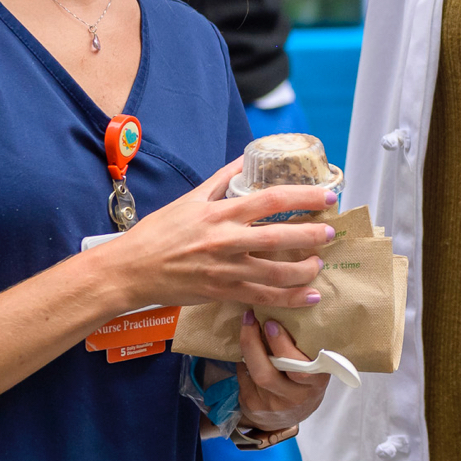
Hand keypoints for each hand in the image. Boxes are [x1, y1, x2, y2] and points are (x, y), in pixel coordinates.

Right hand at [86, 159, 337, 311]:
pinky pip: (262, 297)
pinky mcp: (221, 293)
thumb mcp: (190, 199)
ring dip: (305, 269)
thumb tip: (244, 161)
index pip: (271, 199)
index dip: (304, 196)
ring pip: (276, 272)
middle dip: (312, 234)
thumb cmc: (158, 233)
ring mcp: (224, 270)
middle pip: (279, 237)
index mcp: (220, 213)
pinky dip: (290, 299)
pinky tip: (309, 296)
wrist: (130, 270)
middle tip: (331, 231)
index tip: (328, 195)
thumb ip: (222, 181)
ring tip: (319, 263)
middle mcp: (225, 241)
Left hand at [236, 312, 328, 431]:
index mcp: (315, 385)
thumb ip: (307, 352)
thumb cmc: (305, 384)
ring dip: (246, 348)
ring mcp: (270, 405)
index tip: (272, 323)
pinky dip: (243, 360)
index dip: (284, 347)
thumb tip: (290, 313)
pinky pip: (243, 379)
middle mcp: (293, 398)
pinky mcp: (252, 407)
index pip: (301, 370)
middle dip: (255, 345)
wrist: (288, 418)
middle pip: (268, 375)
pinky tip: (246, 348)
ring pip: (252, 375)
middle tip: (251, 319)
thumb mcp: (316, 370)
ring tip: (246, 326)